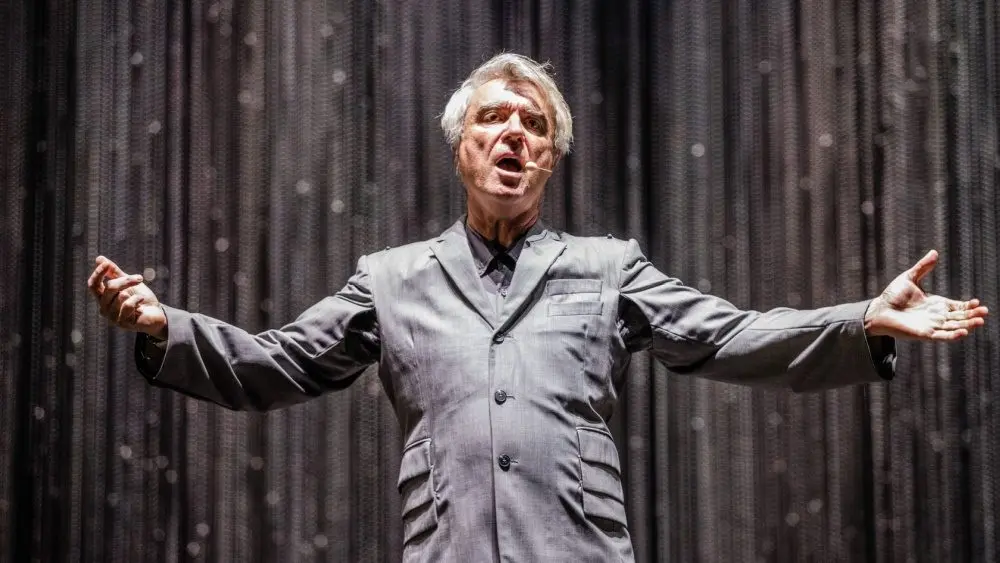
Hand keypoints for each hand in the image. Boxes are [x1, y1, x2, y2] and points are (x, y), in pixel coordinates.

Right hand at [87, 256, 167, 338]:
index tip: (106, 264)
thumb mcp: (128, 283)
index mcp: (103, 298)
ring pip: (119, 296)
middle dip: (125, 280)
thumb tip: (99, 258)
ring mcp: (113, 317)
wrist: (157, 314)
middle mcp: (104, 308)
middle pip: (109, 288)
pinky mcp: (124, 323)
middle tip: (139, 278)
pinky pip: (128, 306)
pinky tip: (141, 301)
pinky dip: (137, 300)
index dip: (98, 274)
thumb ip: (114, 272)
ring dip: (133, 291)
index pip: (93, 285)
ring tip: (140, 295)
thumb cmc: (140, 299)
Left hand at [865, 250, 988, 340]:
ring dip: (967, 325)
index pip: (958, 307)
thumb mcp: (910, 278)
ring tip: (980, 321)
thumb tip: (934, 252)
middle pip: (960, 318)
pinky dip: (953, 335)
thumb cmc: (893, 295)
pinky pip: (941, 336)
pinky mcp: (924, 334)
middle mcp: (936, 316)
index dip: (969, 306)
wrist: (878, 309)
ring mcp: (931, 326)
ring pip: (954, 327)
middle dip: (973, 315)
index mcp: (936, 304)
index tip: (978, 302)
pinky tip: (963, 332)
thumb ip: (923, 267)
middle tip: (985, 312)